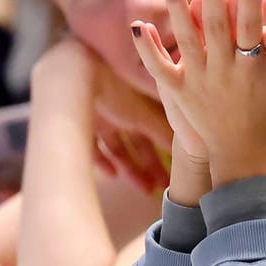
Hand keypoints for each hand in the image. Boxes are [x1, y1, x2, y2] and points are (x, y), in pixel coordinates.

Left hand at [32, 39, 172, 192]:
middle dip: (150, 164)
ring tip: (144, 189)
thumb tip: (194, 147)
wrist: (71, 75)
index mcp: (137, 101)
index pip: (155, 129)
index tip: (176, 168)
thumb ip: (164, 133)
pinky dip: (103, 162)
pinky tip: (113, 175)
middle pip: (137, 141)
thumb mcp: (143, 114)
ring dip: (131, 168)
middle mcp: (118, 108)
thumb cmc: (110, 87)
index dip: (166, 150)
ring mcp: (96, 116)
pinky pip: (91, 147)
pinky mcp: (76, 124)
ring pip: (117, 147)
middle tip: (163, 186)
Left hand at [131, 0, 265, 186]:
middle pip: (217, 27)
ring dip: (177, 13)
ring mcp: (200, 83)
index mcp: (255, 67)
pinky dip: (148, 49)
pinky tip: (138, 26)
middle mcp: (225, 73)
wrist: (244, 151)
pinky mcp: (180, 93)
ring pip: (187, 42)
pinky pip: (160, 69)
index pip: (252, 25)